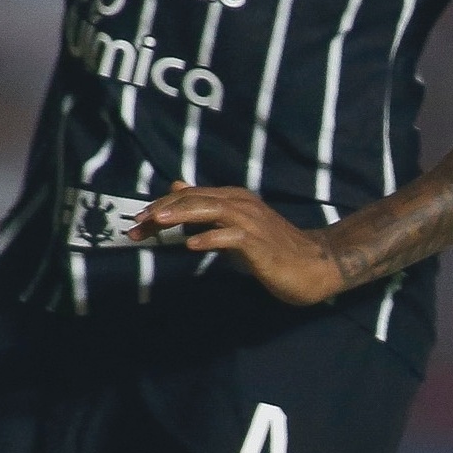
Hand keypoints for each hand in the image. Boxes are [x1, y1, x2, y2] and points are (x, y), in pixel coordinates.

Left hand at [129, 183, 343, 306]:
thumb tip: (177, 188)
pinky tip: (192, 245)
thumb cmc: (272, 249)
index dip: (162, 207)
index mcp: (233, 199)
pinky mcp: (260, 243)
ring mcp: (252, 222)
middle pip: (196, 200)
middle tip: (138, 223)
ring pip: (212, 211)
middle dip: (164, 210)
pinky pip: (232, 237)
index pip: (190, 196)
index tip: (138, 221)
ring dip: (183, 216)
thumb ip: (207, 209)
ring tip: (158, 222)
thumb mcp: (234, 226)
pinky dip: (211, 238)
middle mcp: (241, 204)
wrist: (314, 264)